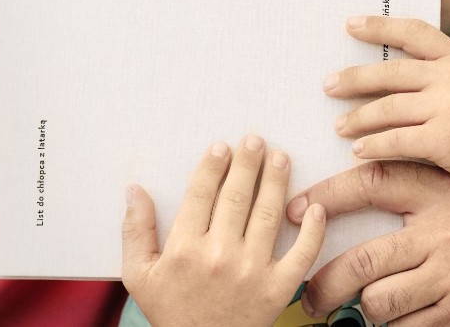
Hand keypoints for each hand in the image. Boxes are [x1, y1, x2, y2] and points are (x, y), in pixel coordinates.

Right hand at [122, 135, 325, 326]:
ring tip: (280, 157)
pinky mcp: (277, 290)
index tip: (222, 147)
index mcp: (185, 249)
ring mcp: (252, 272)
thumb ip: (136, 230)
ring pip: (268, 214)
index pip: (201, 193)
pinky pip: (301, 254)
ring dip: (276, 181)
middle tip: (255, 140)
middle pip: (237, 196)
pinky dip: (312, 230)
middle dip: (248, 162)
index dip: (213, 165)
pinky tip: (314, 208)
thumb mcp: (139, 276)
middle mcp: (219, 256)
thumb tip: (134, 190)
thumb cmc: (171, 313)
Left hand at [287, 160, 449, 324]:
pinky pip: (404, 326)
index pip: (372, 183)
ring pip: (379, 300)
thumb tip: (340, 191)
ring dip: (365, 306)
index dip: (327, 195)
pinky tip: (400, 315)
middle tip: (309, 294)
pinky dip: (393, 325)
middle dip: (325, 281)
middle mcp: (446, 231)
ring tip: (362, 304)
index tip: (296, 209)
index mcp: (441, 190)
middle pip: (364, 260)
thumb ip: (411, 187)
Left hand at [329, 16, 449, 213]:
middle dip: (354, 78)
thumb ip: (442, 78)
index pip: (414, 31)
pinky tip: (357, 150)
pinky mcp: (445, 140)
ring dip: (357, 117)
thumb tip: (390, 78)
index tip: (351, 24)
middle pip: (390, 71)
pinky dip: (372, 145)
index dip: (380, 26)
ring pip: (387, 107)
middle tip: (328, 84)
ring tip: (338, 124)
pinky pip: (395, 140)